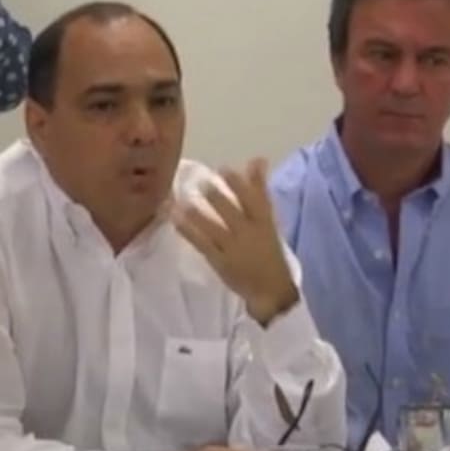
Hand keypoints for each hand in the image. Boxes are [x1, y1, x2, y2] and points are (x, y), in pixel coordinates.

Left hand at [174, 158, 297, 324]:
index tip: (225, 168)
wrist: (272, 290)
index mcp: (264, 222)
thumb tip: (257, 160)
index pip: (255, 199)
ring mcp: (234, 248)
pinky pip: (202, 243)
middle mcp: (249, 233)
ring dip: (197, 212)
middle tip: (200, 181)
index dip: (240, 183)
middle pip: (231, 210)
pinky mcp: (220, 262)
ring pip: (213, 226)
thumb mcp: (269, 220)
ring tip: (182, 200)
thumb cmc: (269, 253)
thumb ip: (260, 191)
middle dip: (216, 196)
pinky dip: (189, 230)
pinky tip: (176, 220)